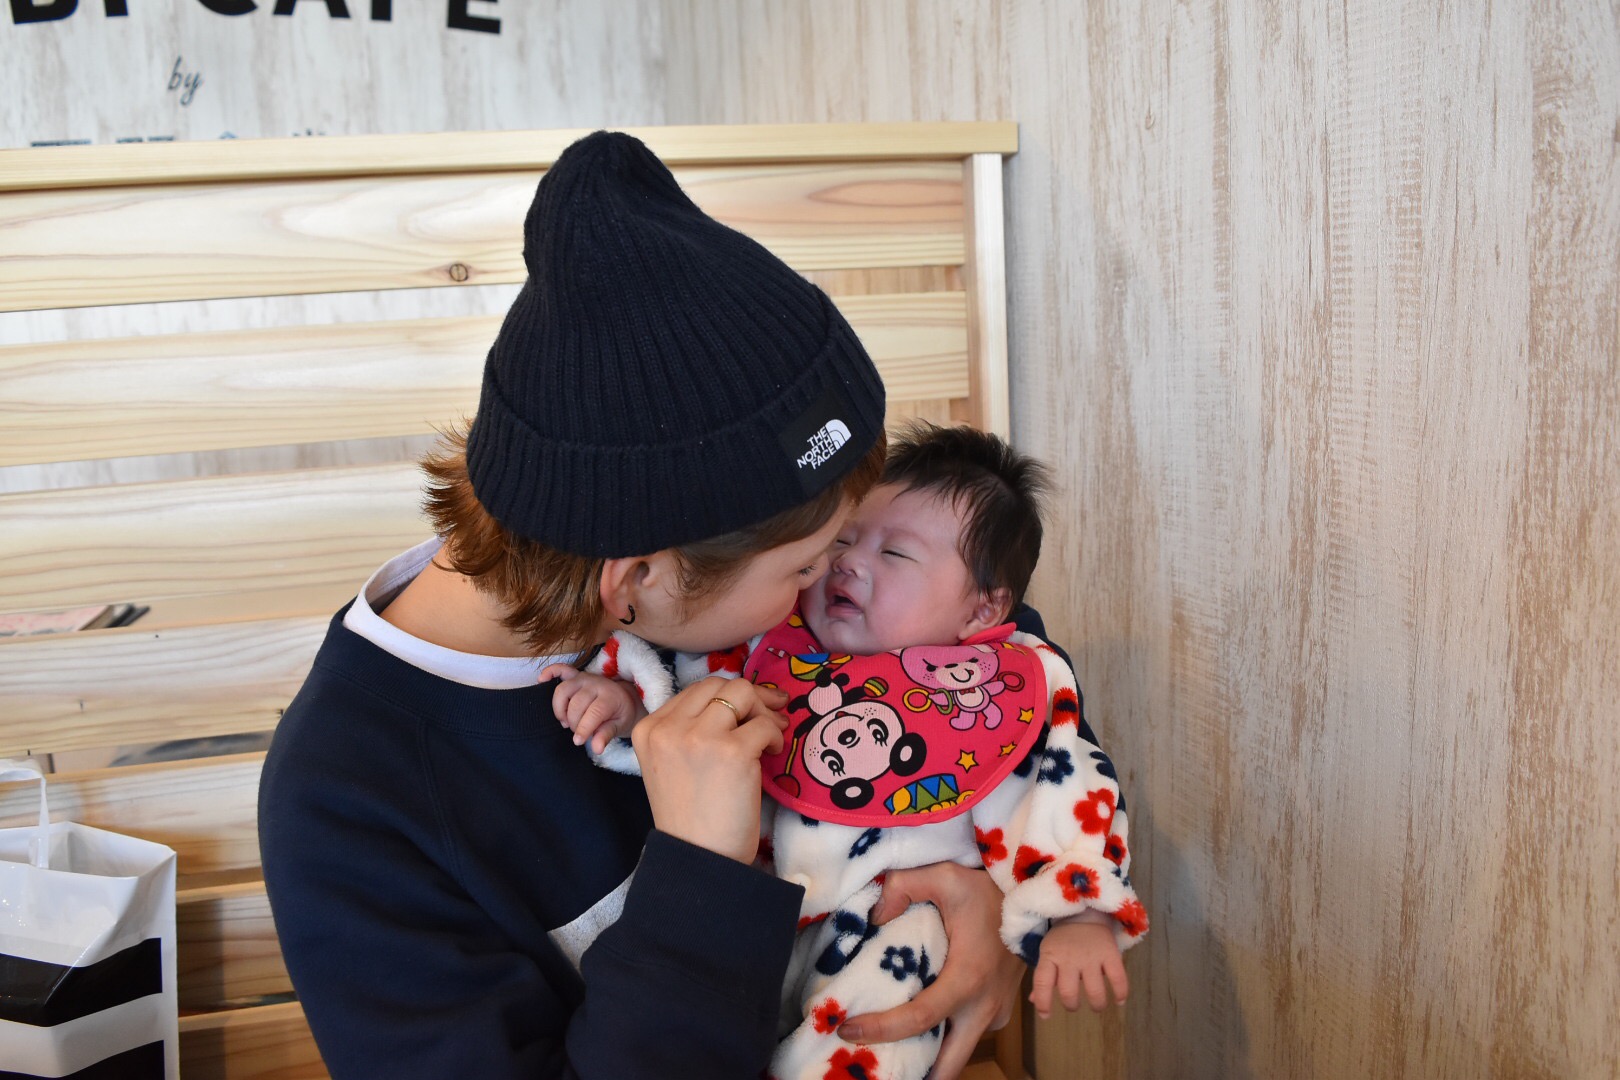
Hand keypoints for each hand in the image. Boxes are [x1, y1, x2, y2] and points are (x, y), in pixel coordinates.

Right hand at [540, 665, 644, 753]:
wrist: (625, 699)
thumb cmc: (621, 715)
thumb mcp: (620, 727)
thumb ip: (607, 735)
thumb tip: (596, 748)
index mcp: (610, 697)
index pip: (593, 713)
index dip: (583, 729)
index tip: (578, 741)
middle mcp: (596, 684)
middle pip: (576, 704)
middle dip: (573, 722)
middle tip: (576, 731)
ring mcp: (584, 677)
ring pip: (563, 690)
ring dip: (559, 709)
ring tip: (565, 720)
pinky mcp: (576, 674)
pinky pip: (560, 669)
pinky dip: (550, 672)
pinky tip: (542, 680)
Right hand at [631, 676, 789, 863]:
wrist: (699, 859)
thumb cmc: (690, 817)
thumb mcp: (671, 764)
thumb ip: (688, 730)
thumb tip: (739, 698)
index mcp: (648, 729)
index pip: (695, 691)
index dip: (727, 696)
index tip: (748, 708)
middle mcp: (669, 728)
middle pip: (719, 684)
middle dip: (749, 696)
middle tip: (770, 714)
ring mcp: (700, 737)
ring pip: (742, 692)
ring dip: (764, 711)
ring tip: (770, 737)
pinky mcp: (732, 751)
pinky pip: (765, 724)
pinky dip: (775, 736)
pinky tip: (771, 755)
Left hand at [837, 863, 1023, 1079]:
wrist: (1035, 899)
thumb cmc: (989, 889)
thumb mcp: (945, 875)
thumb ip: (904, 886)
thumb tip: (876, 915)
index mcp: (967, 979)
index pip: (919, 1019)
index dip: (881, 1029)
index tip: (848, 1030)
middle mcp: (983, 1007)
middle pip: (947, 1064)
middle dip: (913, 1073)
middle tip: (875, 1069)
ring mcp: (995, 1012)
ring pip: (957, 1053)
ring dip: (928, 1060)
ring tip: (889, 1053)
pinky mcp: (999, 1010)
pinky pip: (967, 1036)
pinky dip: (943, 1041)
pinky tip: (916, 1030)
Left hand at [1030, 914, 1126, 1016]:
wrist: (1084, 913)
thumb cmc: (1063, 939)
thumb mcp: (1048, 953)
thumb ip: (1043, 977)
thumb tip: (1033, 1001)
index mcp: (1050, 956)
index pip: (1042, 982)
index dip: (1043, 1003)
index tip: (1046, 1016)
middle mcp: (1069, 957)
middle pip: (1068, 991)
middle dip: (1071, 1005)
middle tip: (1074, 1005)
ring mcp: (1091, 956)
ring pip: (1094, 990)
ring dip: (1096, 1004)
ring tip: (1096, 1006)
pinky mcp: (1110, 953)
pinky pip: (1118, 978)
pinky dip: (1120, 993)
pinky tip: (1119, 1001)